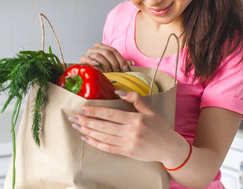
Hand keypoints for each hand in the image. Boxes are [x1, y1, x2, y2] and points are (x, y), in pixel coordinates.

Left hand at [68, 91, 186, 163]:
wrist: (169, 148)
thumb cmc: (160, 127)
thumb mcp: (150, 110)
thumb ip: (135, 98)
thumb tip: (117, 90)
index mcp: (136, 119)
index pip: (111, 114)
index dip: (95, 111)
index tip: (82, 108)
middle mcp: (131, 132)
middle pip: (104, 126)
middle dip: (86, 121)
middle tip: (73, 117)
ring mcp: (128, 144)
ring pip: (103, 137)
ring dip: (88, 131)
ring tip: (77, 126)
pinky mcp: (127, 153)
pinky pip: (108, 148)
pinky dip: (96, 143)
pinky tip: (87, 138)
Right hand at [79, 42, 133, 71]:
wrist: (88, 73)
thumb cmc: (102, 68)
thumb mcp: (113, 65)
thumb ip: (121, 63)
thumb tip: (131, 63)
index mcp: (102, 46)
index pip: (113, 51)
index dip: (121, 59)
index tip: (126, 68)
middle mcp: (95, 48)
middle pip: (107, 52)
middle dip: (114, 63)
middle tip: (117, 72)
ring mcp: (88, 53)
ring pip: (98, 55)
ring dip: (105, 64)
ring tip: (109, 72)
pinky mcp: (82, 60)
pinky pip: (84, 58)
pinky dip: (90, 61)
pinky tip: (96, 65)